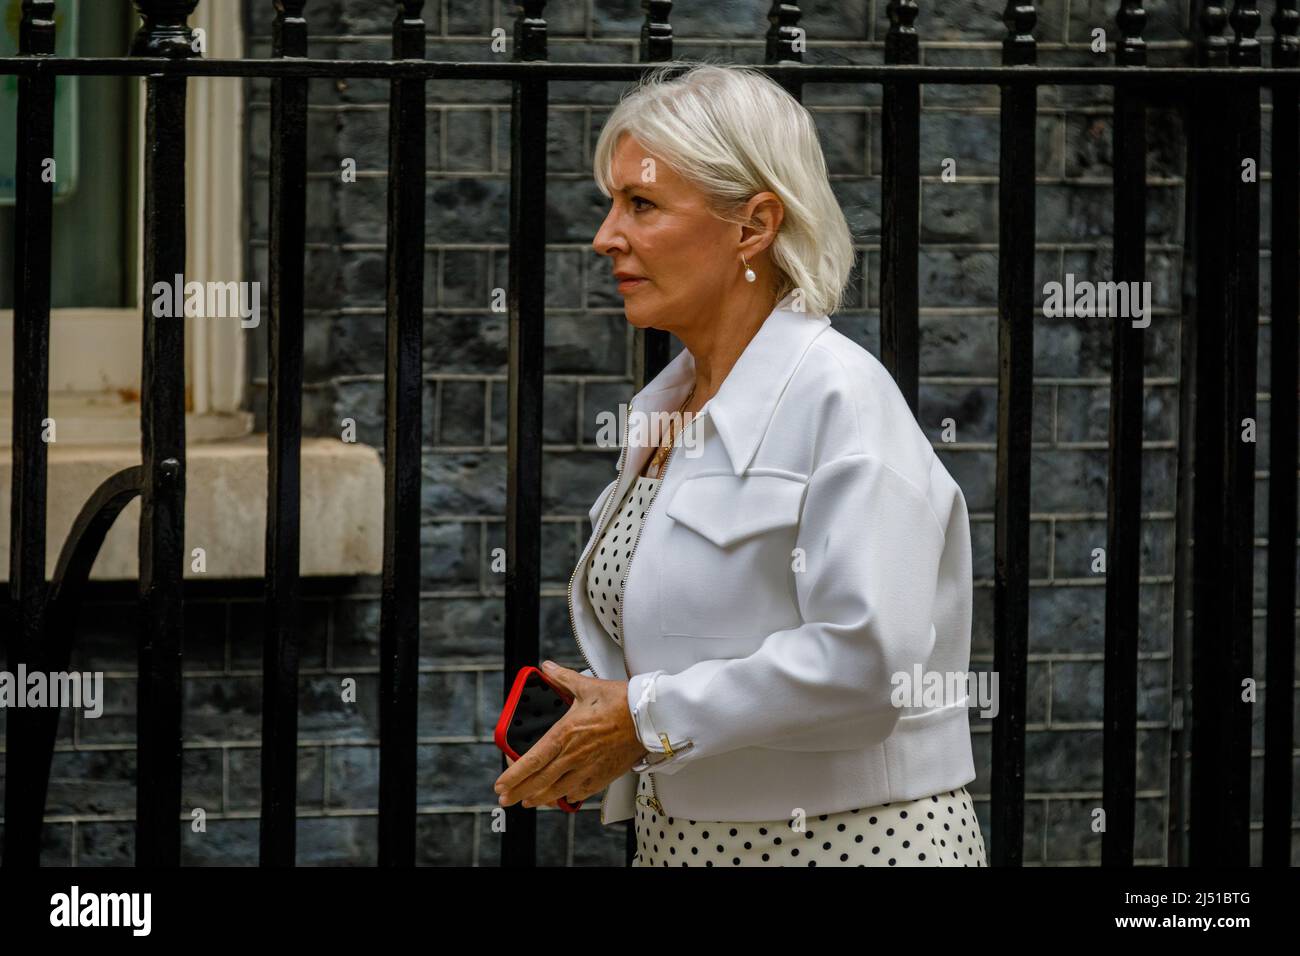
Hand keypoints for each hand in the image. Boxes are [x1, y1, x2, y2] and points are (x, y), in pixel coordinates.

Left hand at [494, 661, 645, 808]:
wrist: (650, 718)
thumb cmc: (622, 703)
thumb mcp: (587, 687)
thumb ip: (563, 678)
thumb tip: (548, 668)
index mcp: (566, 733)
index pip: (532, 760)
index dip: (513, 775)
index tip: (501, 784)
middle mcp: (574, 755)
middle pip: (539, 781)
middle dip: (519, 792)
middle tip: (506, 799)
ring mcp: (588, 768)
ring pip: (557, 791)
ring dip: (539, 798)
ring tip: (528, 802)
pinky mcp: (603, 776)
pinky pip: (580, 792)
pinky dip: (567, 797)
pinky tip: (562, 798)